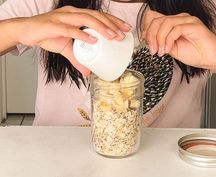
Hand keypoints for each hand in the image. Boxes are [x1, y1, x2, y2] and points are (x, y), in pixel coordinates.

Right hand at [8, 6, 130, 75]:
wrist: (25, 31)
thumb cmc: (47, 34)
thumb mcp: (66, 48)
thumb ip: (78, 59)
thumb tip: (88, 71)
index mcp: (76, 15)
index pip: (99, 16)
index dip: (114, 21)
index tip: (126, 29)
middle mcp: (72, 13)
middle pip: (96, 15)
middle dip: (112, 24)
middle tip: (124, 33)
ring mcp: (62, 18)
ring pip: (86, 19)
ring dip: (101, 28)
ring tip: (113, 36)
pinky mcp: (53, 25)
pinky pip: (70, 29)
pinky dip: (82, 34)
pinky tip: (93, 40)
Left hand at [142, 10, 215, 72]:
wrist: (209, 59)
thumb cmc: (193, 54)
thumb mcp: (170, 49)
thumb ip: (160, 42)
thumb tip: (149, 41)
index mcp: (172, 23)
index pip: (153, 17)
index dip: (146, 28)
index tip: (144, 41)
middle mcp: (179, 19)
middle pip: (157, 20)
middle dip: (151, 36)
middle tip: (152, 50)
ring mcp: (187, 20)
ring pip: (165, 23)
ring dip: (159, 39)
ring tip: (160, 51)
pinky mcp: (194, 25)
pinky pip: (176, 29)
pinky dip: (169, 40)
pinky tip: (168, 49)